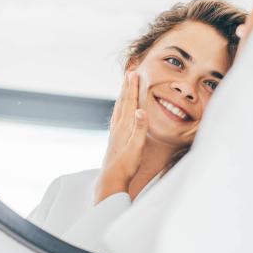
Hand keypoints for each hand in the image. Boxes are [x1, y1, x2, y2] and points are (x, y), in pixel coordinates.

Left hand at [94, 72, 148, 203]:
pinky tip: (119, 110)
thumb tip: (141, 110)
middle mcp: (118, 126)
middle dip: (127, 87)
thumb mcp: (137, 147)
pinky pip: (117, 117)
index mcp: (125, 126)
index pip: (130, 102)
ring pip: (119, 108)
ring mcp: (115, 132)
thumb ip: (140, 128)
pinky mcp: (114, 138)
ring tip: (124, 86)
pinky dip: (119, 108)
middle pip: (123, 101)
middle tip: (129, 73)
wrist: (111, 179)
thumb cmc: (126, 164)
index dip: (132, 87)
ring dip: (122, 95)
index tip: (134, 74)